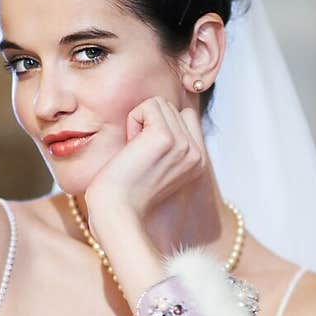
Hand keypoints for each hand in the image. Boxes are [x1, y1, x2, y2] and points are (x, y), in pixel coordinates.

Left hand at [84, 97, 208, 223]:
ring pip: (159, 104)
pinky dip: (133, 121)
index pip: (185, 115)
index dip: (159, 124)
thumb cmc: (127, 193)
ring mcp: (184, 145)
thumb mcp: (156, 164)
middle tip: (138, 155)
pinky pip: (148, 106)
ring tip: (135, 151)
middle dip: (148, 123)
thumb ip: (167, 141)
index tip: (147, 153)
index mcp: (198, 161)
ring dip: (140, 122)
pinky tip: (131, 147)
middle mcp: (196, 153)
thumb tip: (158, 108)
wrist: (117, 212)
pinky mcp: (165, 138)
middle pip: (171, 107)